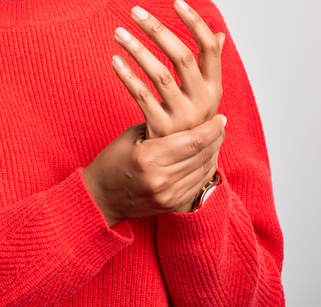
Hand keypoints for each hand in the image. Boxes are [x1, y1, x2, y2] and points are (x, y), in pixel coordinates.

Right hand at [83, 117, 225, 226]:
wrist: (100, 198)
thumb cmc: (112, 161)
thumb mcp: (132, 137)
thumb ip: (160, 126)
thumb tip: (188, 114)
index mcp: (149, 157)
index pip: (193, 141)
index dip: (211, 128)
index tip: (219, 117)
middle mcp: (161, 179)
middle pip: (202, 155)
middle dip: (216, 138)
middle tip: (220, 125)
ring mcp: (168, 195)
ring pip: (204, 171)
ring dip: (214, 153)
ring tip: (216, 139)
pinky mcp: (171, 206)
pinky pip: (198, 185)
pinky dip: (206, 169)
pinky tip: (207, 157)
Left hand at [112, 0, 225, 138]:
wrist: (179, 167)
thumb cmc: (188, 121)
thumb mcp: (204, 95)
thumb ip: (209, 67)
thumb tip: (219, 35)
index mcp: (214, 88)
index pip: (209, 49)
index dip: (195, 24)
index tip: (176, 2)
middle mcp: (202, 102)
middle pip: (182, 57)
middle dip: (158, 30)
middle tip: (135, 11)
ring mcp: (182, 117)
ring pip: (160, 74)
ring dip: (137, 49)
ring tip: (118, 32)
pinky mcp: (161, 129)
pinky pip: (141, 96)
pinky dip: (126, 76)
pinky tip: (114, 60)